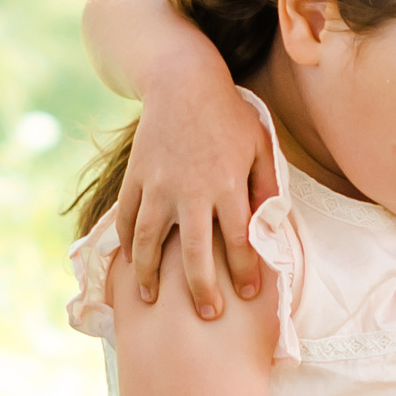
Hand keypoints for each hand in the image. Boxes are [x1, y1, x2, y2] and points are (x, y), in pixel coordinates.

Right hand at [121, 65, 277, 317]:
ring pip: (149, 241)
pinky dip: (126, 242)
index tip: (248, 294)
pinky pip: (127, 217)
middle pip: (194, 253)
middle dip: (201, 289)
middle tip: (207, 315)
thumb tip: (270, 226)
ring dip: (149, 275)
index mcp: (227, 185)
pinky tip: (129, 262)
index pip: (238, 241)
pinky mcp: (136, 177)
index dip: (244, 271)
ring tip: (150, 300)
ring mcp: (158, 185)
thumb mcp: (260, 145)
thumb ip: (266, 186)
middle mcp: (191, 191)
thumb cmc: (229, 115)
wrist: (183, 81)